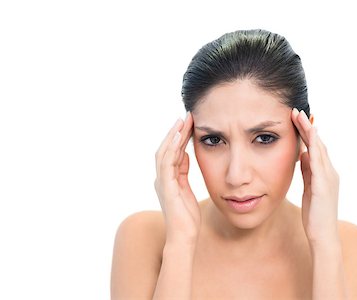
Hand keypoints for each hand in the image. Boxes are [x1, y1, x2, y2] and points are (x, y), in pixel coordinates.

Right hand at [154, 112, 200, 245]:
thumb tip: (185, 154)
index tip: (189, 123)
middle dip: (175, 132)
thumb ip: (183, 172)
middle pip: (166, 149)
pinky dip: (172, 148)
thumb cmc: (187, 217)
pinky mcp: (166, 187)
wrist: (184, 237)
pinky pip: (167, 163)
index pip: (172, 152)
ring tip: (182, 121)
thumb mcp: (187, 190)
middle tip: (186, 116)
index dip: (179, 137)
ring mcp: (162, 182)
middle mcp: (161, 178)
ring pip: (164, 152)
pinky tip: (179, 137)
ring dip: (173, 136)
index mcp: (167, 179)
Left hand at [291, 108, 339, 245]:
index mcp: (324, 173)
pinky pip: (319, 163)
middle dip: (307, 127)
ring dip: (309, 132)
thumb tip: (302, 154)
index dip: (307, 133)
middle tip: (296, 111)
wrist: (323, 235)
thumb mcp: (309, 188)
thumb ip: (307, 171)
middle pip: (318, 144)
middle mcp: (329, 172)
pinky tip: (309, 138)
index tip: (296, 119)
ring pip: (319, 149)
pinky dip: (315, 148)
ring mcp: (328, 178)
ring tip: (299, 117)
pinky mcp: (324, 185)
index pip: (315, 147)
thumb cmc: (315, 214)